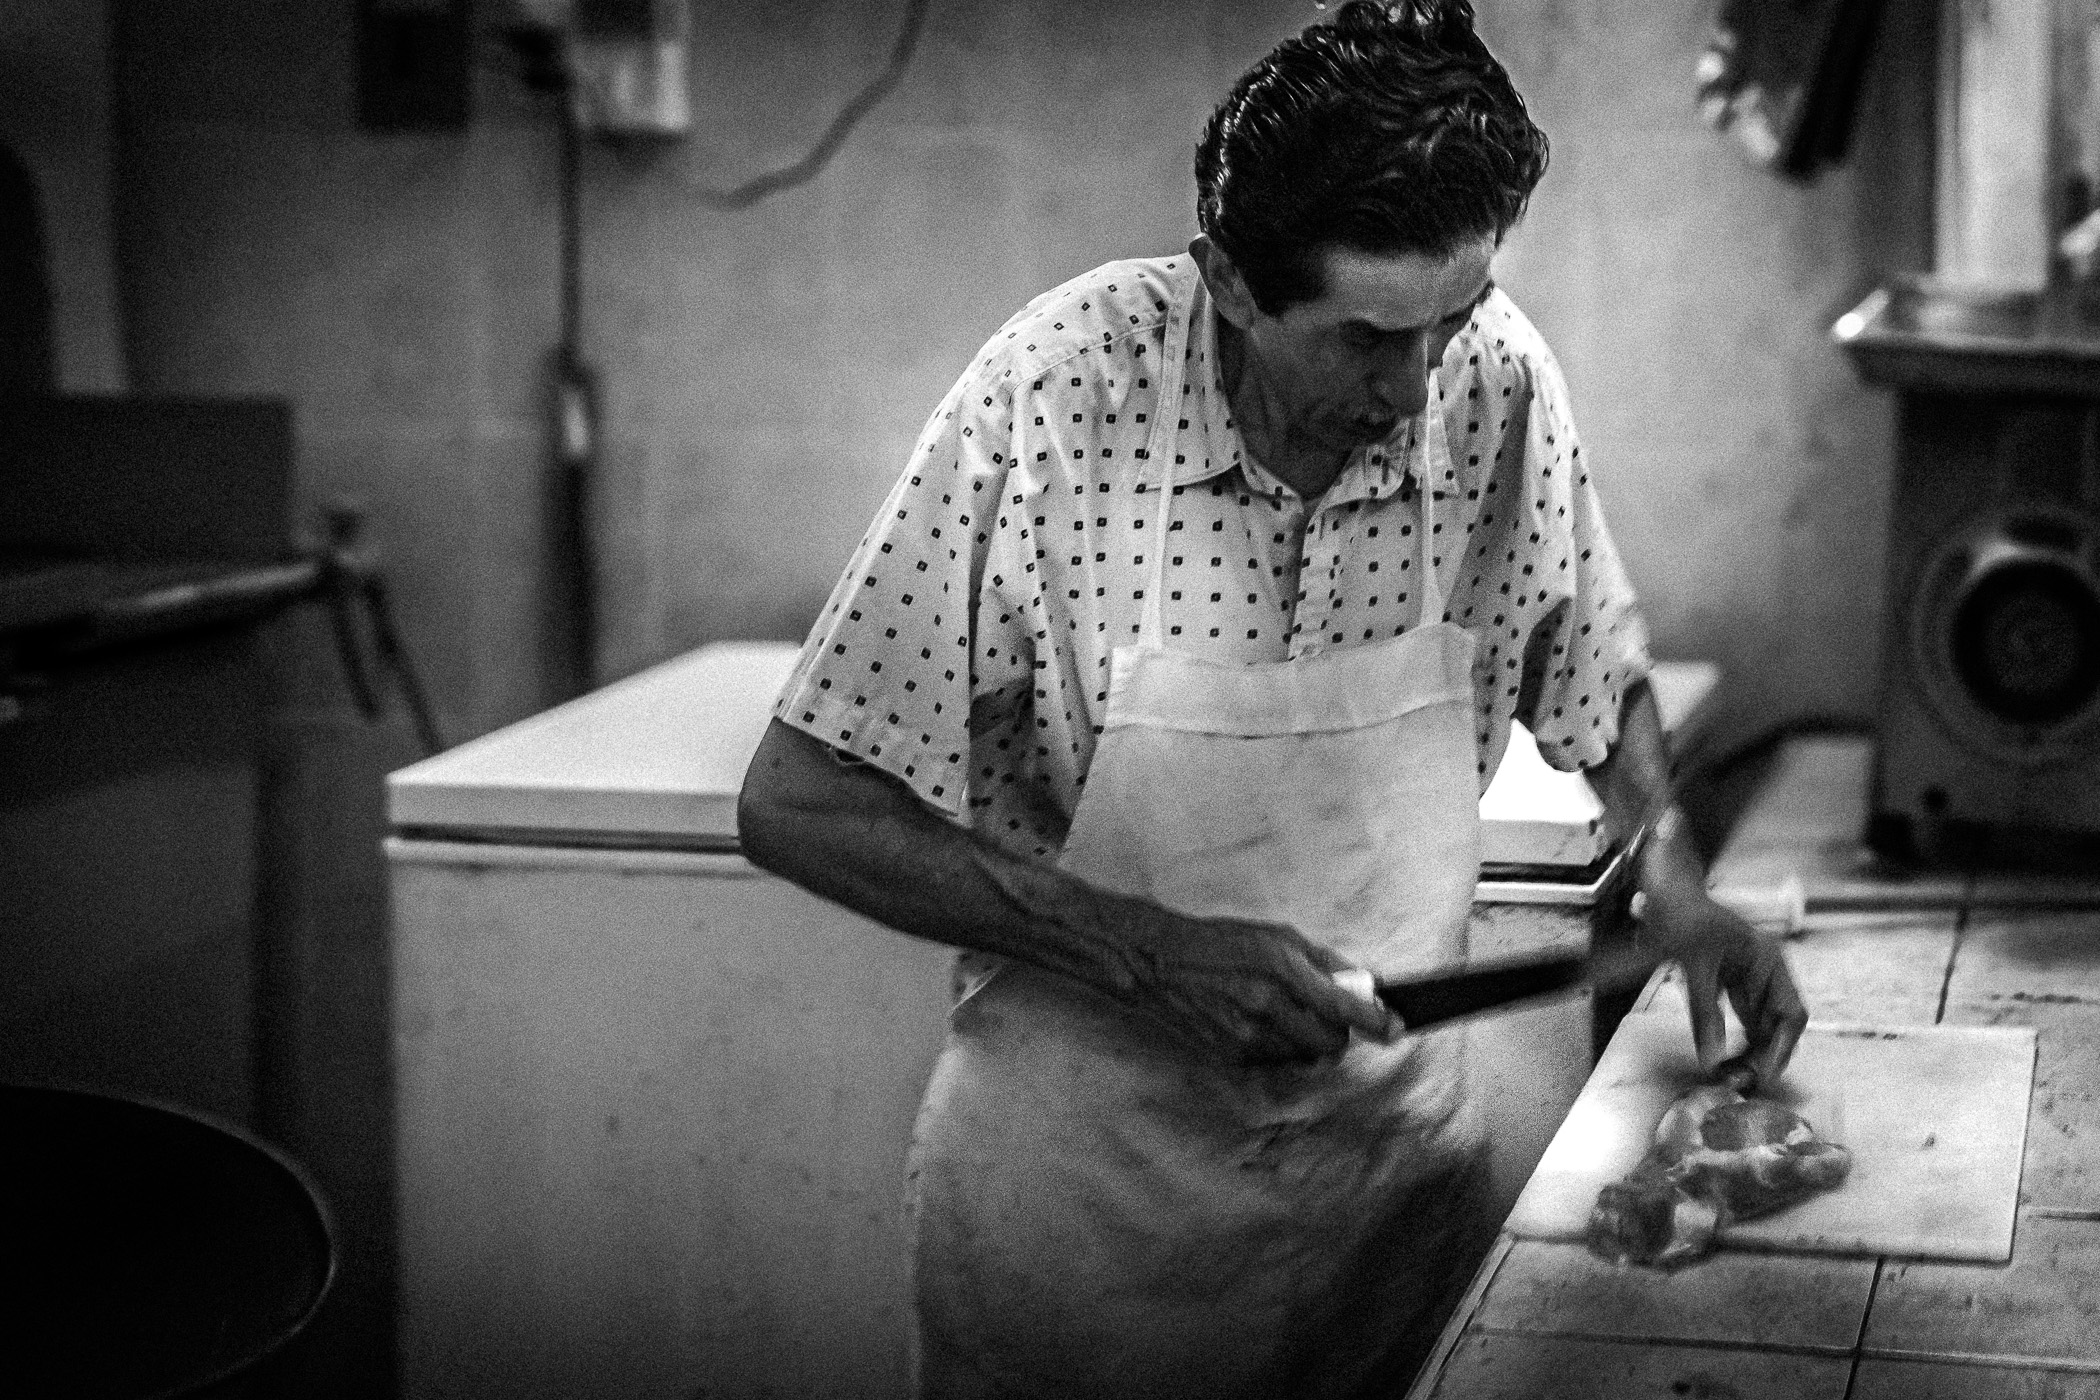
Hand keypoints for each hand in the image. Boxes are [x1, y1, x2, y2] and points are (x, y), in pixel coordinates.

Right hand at [1114, 914, 1398, 1066]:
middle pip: (1332, 1043)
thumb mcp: (1277, 935)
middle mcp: (1266, 1006)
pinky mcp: (1233, 1055)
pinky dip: (1283, 1048)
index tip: (1395, 1030)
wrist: (1162, 963)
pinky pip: (1278, 1062)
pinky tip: (1264, 1024)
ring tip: (1289, 1014)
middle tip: (1330, 1014)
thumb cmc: (1221, 942)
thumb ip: (1324, 962)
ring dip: (1310, 1041)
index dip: (1377, 1023)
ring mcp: (1248, 1035)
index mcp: (1281, 968)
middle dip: (1341, 1033)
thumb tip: (1363, 985)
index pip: (1344, 1007)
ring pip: (1307, 1057)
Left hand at [1641, 881, 1806, 1089]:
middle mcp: (1767, 972)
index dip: (1782, 1047)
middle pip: (1780, 1024)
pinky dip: (1738, 1040)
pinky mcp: (1733, 985)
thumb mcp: (1692, 962)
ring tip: (1734, 1077)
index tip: (1766, 1075)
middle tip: (1745, 1082)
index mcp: (1768, 961)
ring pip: (1762, 1025)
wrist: (1667, 890)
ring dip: (1753, 1051)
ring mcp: (1752, 979)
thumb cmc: (1683, 916)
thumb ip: (1703, 1010)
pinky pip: (1744, 1019)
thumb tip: (1711, 1056)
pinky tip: (1725, 1059)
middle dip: (1767, 1054)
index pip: (1790, 1013)